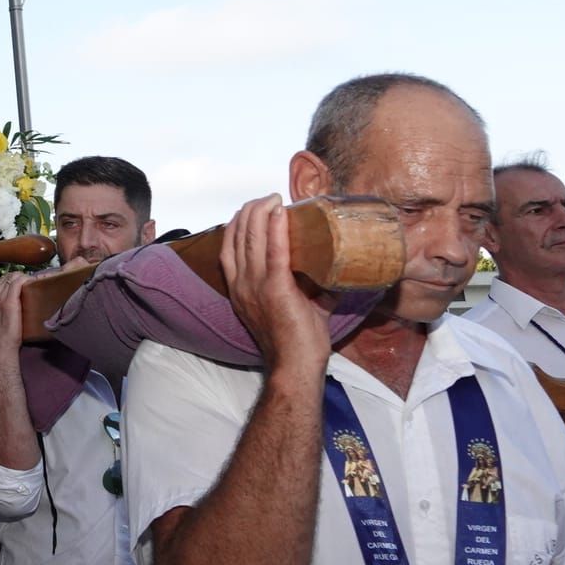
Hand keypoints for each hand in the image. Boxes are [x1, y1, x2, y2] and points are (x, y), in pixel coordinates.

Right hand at [0, 271, 31, 348]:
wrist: (1, 344)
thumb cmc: (3, 332)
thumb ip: (4, 301)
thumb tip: (20, 296)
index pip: (5, 278)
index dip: (18, 278)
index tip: (28, 282)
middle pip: (10, 275)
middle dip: (23, 277)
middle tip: (35, 282)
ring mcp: (0, 295)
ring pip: (15, 276)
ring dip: (27, 278)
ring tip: (38, 282)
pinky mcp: (9, 300)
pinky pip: (19, 282)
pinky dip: (29, 280)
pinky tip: (36, 283)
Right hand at [221, 194, 332, 378]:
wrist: (296, 366)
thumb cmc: (296, 341)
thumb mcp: (293, 306)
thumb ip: (307, 286)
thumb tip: (335, 269)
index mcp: (239, 288)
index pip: (228, 246)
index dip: (239, 222)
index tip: (255, 208)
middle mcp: (241, 284)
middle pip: (237, 235)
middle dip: (251, 210)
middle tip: (269, 197)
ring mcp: (255, 286)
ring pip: (251, 238)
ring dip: (262, 212)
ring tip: (274, 198)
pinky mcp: (276, 289)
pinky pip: (273, 252)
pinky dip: (275, 229)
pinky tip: (281, 213)